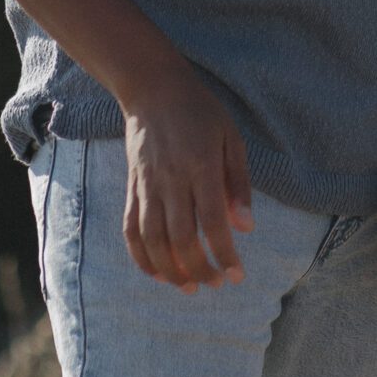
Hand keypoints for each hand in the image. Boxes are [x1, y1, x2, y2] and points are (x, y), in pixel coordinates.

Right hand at [118, 63, 253, 291]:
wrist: (153, 89)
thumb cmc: (200, 112)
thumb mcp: (231, 138)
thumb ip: (238, 183)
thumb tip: (246, 227)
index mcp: (201, 166)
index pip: (213, 221)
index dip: (224, 253)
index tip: (236, 275)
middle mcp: (171, 179)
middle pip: (181, 238)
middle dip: (199, 269)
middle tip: (215, 284)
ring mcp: (147, 185)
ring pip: (153, 240)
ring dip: (170, 270)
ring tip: (189, 287)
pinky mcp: (131, 187)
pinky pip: (130, 230)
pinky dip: (141, 256)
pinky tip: (157, 272)